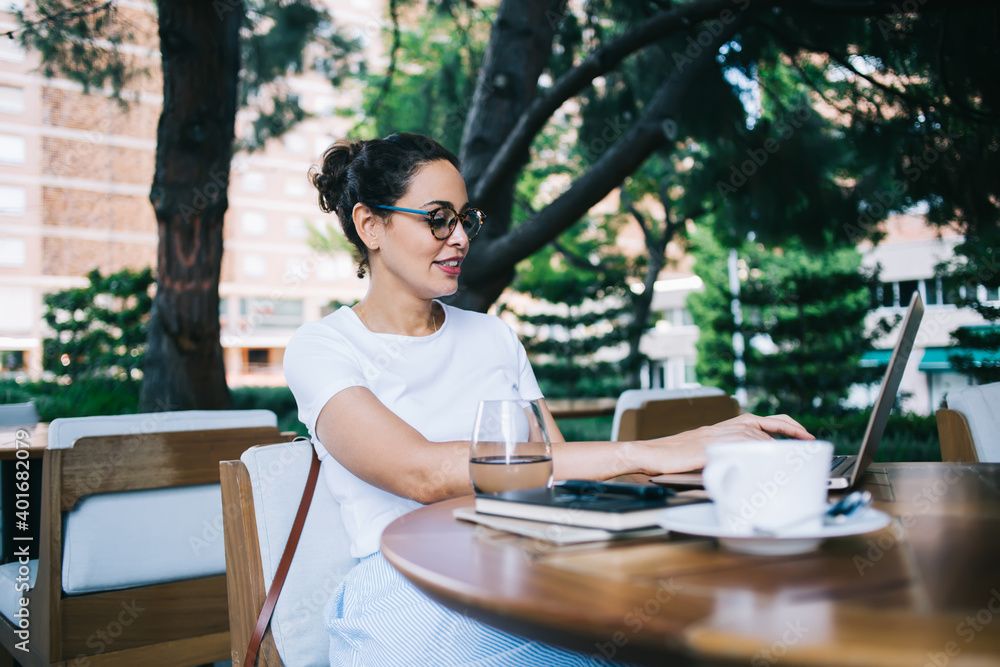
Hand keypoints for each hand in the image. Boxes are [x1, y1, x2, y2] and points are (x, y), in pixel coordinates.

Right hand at [635, 413, 813, 474]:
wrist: (651, 454)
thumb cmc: (674, 458)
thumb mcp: (706, 452)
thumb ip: (726, 453)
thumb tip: (748, 467)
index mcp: (725, 426)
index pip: (765, 420)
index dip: (788, 425)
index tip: (805, 434)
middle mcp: (725, 427)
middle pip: (766, 429)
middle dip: (789, 437)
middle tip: (807, 444)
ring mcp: (719, 435)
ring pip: (757, 437)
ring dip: (774, 448)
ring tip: (787, 459)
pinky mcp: (713, 445)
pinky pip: (742, 445)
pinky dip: (757, 450)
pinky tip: (766, 460)